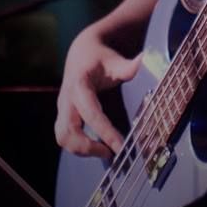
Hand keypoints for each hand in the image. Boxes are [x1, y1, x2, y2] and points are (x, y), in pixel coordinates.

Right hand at [54, 29, 141, 158]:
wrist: (81, 52)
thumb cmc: (99, 58)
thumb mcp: (114, 60)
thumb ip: (128, 67)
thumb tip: (144, 62)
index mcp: (79, 85)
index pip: (91, 113)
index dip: (105, 132)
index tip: (121, 147)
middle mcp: (66, 98)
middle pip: (67, 131)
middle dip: (87, 147)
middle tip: (110, 153)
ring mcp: (62, 108)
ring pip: (62, 137)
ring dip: (80, 150)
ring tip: (104, 152)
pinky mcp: (63, 115)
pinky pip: (64, 136)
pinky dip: (77, 147)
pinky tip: (96, 147)